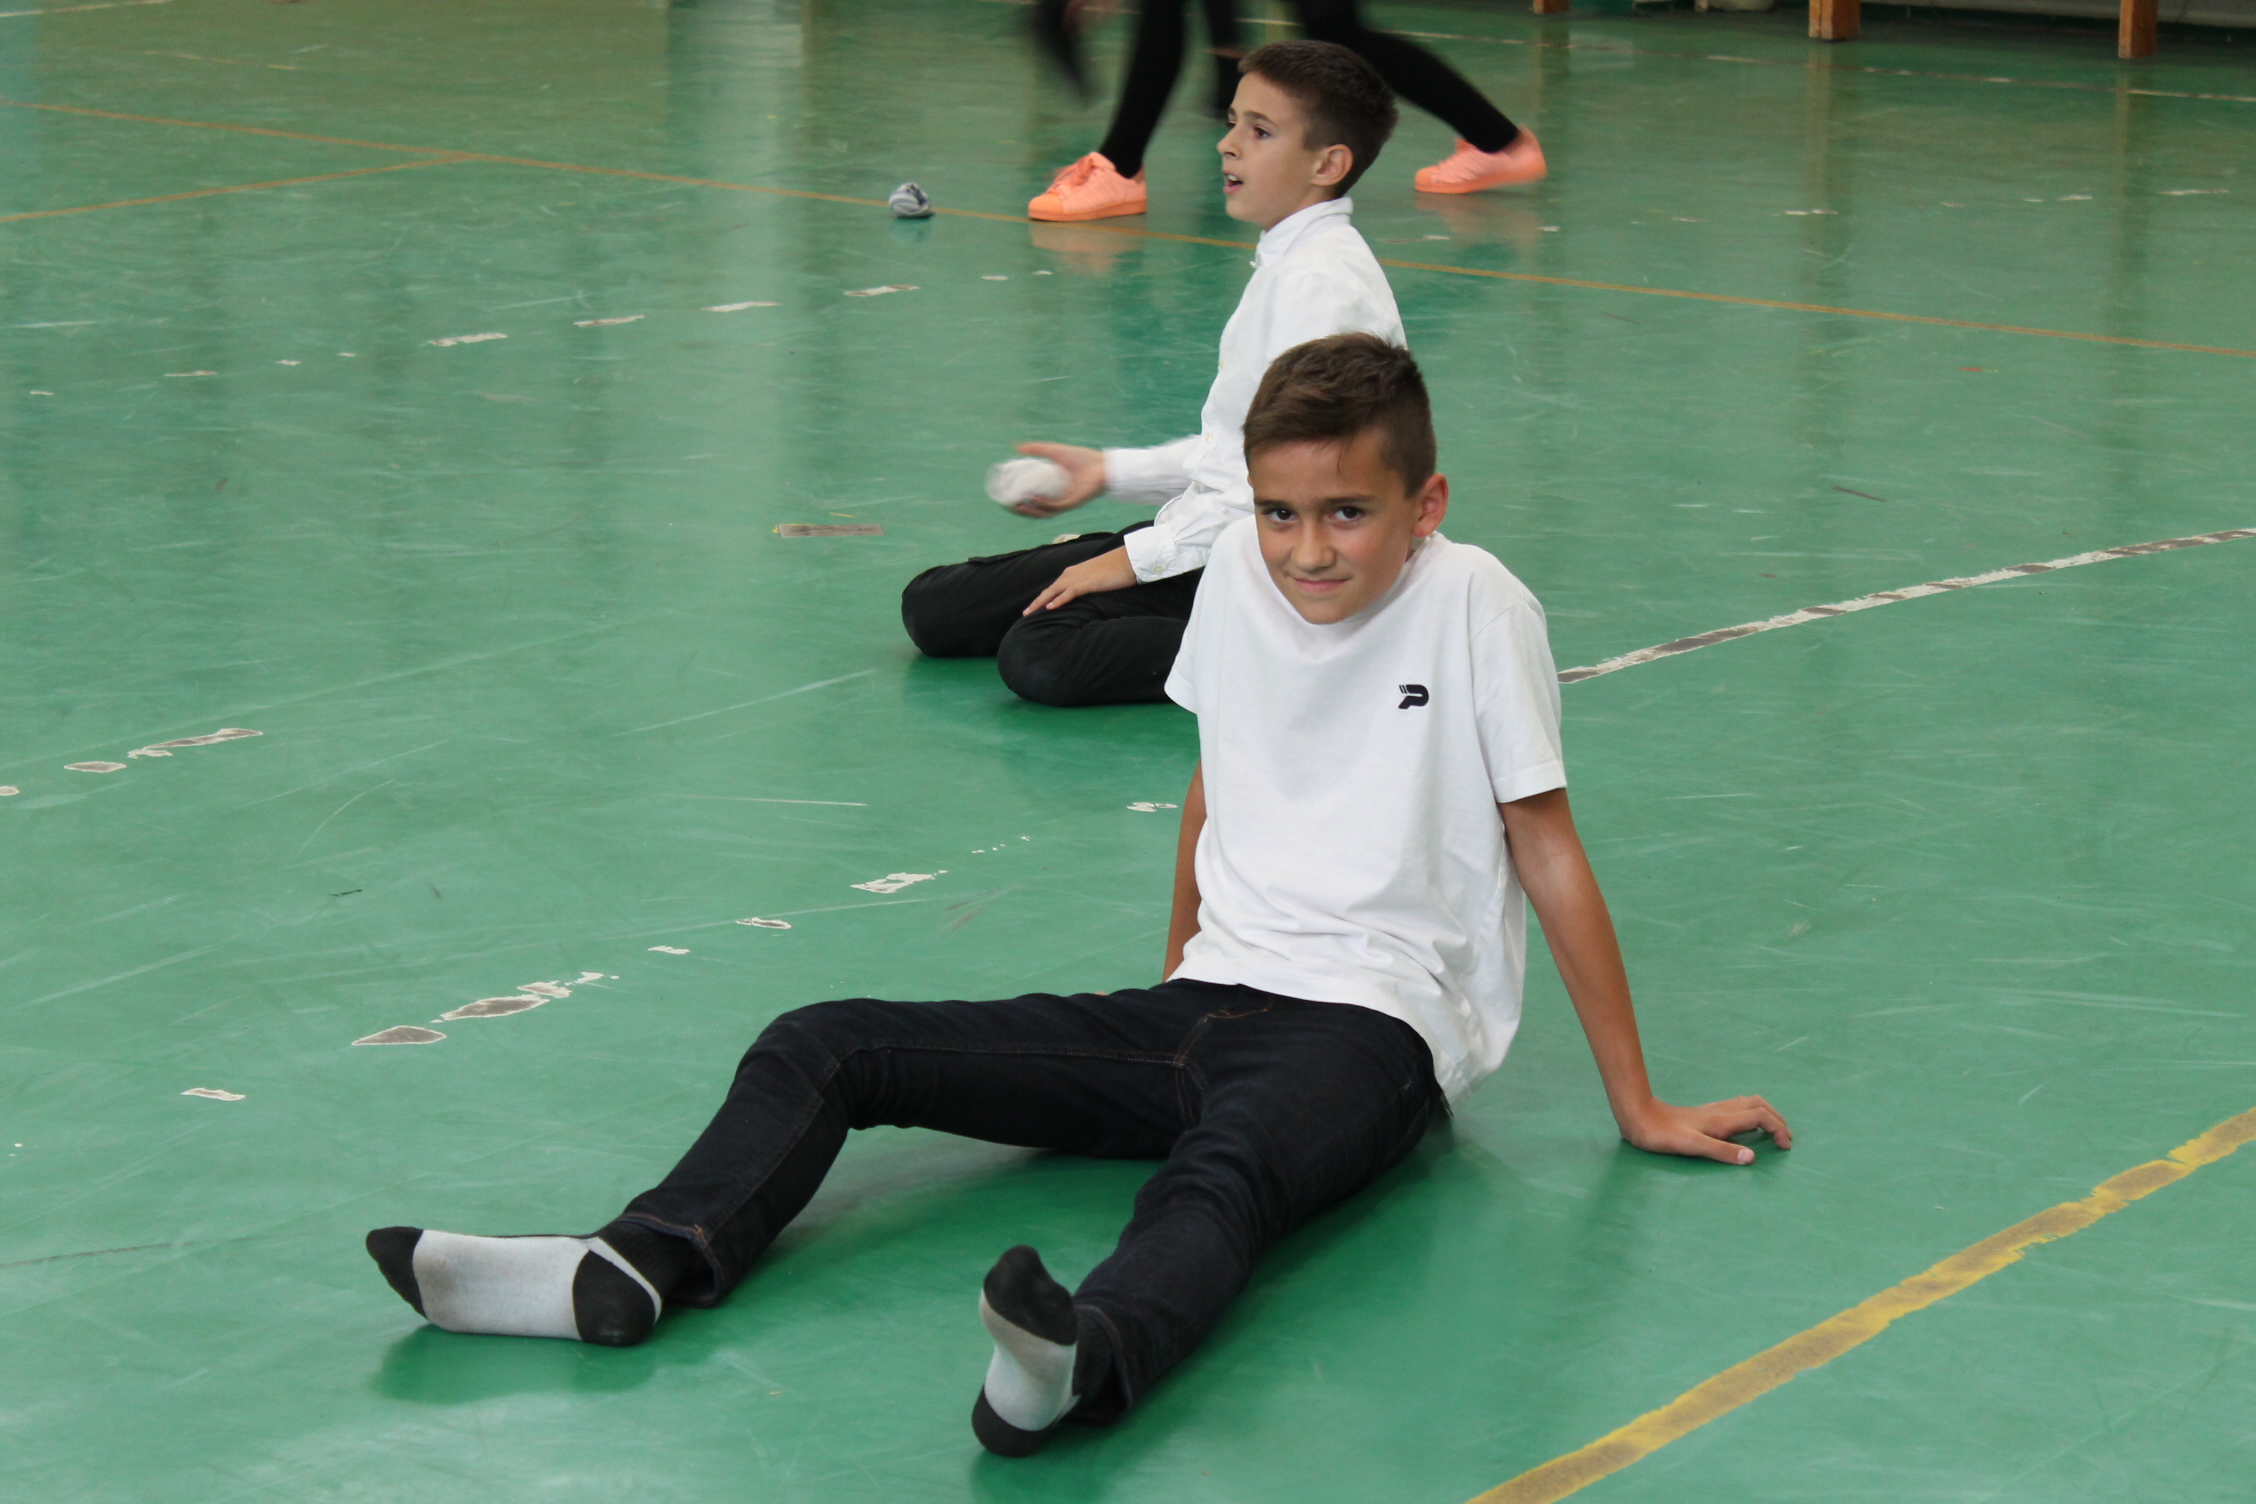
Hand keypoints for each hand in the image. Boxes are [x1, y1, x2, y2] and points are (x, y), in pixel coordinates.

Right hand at [1009, 442, 1105, 517]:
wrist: (1102, 464)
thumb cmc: (1083, 458)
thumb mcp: (1055, 451)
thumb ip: (1036, 449)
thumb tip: (1016, 447)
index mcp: (1053, 490)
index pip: (1033, 500)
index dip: (1020, 501)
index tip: (1007, 498)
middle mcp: (1058, 499)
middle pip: (1036, 510)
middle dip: (1022, 511)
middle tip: (1009, 505)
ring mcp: (1064, 503)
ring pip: (1044, 513)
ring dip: (1030, 511)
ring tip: (1017, 505)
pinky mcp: (1071, 504)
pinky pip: (1055, 507)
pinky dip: (1043, 504)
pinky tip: (1032, 499)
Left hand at [1024, 545, 1136, 614]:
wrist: (1128, 559)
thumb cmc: (1115, 569)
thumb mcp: (1096, 578)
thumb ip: (1086, 585)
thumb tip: (1082, 594)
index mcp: (1073, 572)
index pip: (1053, 587)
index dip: (1042, 598)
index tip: (1033, 608)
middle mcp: (1071, 574)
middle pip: (1049, 589)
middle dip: (1036, 602)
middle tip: (1025, 614)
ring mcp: (1078, 578)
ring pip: (1054, 591)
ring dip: (1041, 602)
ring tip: (1030, 613)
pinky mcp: (1088, 583)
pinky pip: (1069, 592)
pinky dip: (1059, 600)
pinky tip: (1050, 607)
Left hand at [1617, 1095, 1790, 1164]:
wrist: (1639, 1118)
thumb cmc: (1663, 1135)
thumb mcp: (1692, 1146)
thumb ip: (1722, 1151)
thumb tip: (1752, 1158)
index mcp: (1722, 1120)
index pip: (1761, 1117)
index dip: (1778, 1129)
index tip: (1785, 1147)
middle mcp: (1721, 1111)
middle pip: (1759, 1105)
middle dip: (1777, 1120)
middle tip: (1785, 1139)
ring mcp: (1713, 1110)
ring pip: (1748, 1104)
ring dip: (1765, 1115)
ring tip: (1772, 1132)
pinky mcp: (1705, 1113)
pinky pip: (1737, 1107)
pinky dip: (1751, 1114)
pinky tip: (1745, 1126)